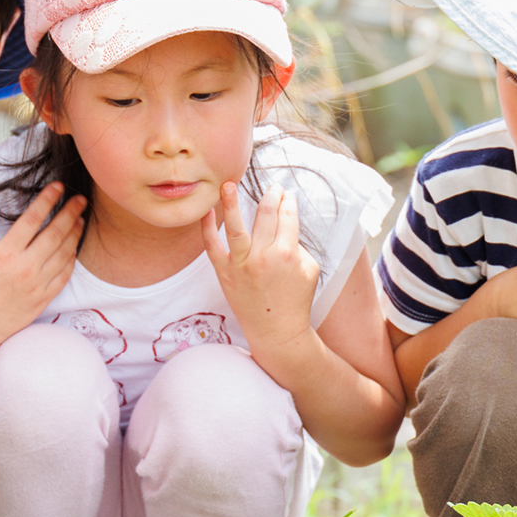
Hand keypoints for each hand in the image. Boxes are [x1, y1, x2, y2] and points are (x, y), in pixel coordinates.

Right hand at [0, 183, 83, 358]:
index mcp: (6, 254)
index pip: (33, 219)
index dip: (48, 200)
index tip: (58, 187)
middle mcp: (26, 268)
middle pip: (56, 233)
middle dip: (71, 212)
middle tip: (80, 199)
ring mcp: (38, 285)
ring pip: (64, 253)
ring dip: (75, 233)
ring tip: (81, 219)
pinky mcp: (44, 299)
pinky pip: (64, 275)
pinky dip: (71, 259)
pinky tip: (73, 248)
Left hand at [201, 182, 318, 350]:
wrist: (277, 332)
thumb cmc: (296, 301)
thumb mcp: (310, 270)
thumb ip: (298, 245)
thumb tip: (285, 224)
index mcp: (288, 253)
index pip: (287, 216)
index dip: (288, 201)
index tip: (286, 195)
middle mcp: (263, 256)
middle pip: (265, 214)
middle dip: (270, 196)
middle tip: (272, 188)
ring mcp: (241, 264)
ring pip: (235, 226)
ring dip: (232, 201)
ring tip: (228, 184)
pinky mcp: (224, 273)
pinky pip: (212, 246)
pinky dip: (207, 227)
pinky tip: (206, 210)